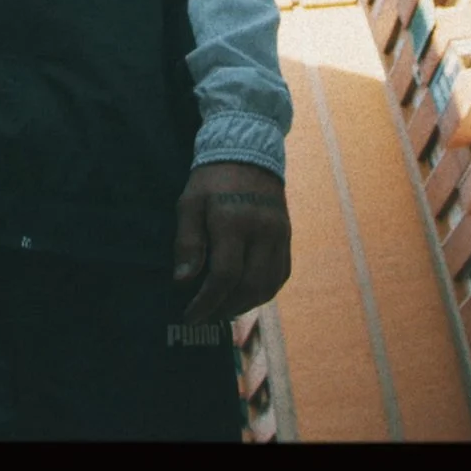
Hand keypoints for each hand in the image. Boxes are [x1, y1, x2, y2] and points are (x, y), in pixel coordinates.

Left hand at [172, 162, 289, 325]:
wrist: (248, 152)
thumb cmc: (211, 180)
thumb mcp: (189, 203)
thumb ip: (187, 242)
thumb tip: (183, 281)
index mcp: (233, 222)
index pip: (224, 276)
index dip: (207, 302)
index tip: (190, 316)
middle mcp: (262, 231)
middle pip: (249, 286)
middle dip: (225, 308)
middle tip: (205, 317)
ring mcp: (279, 235)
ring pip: (268, 285)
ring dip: (245, 304)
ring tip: (222, 310)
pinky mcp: (287, 236)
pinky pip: (281, 274)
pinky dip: (264, 291)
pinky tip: (245, 295)